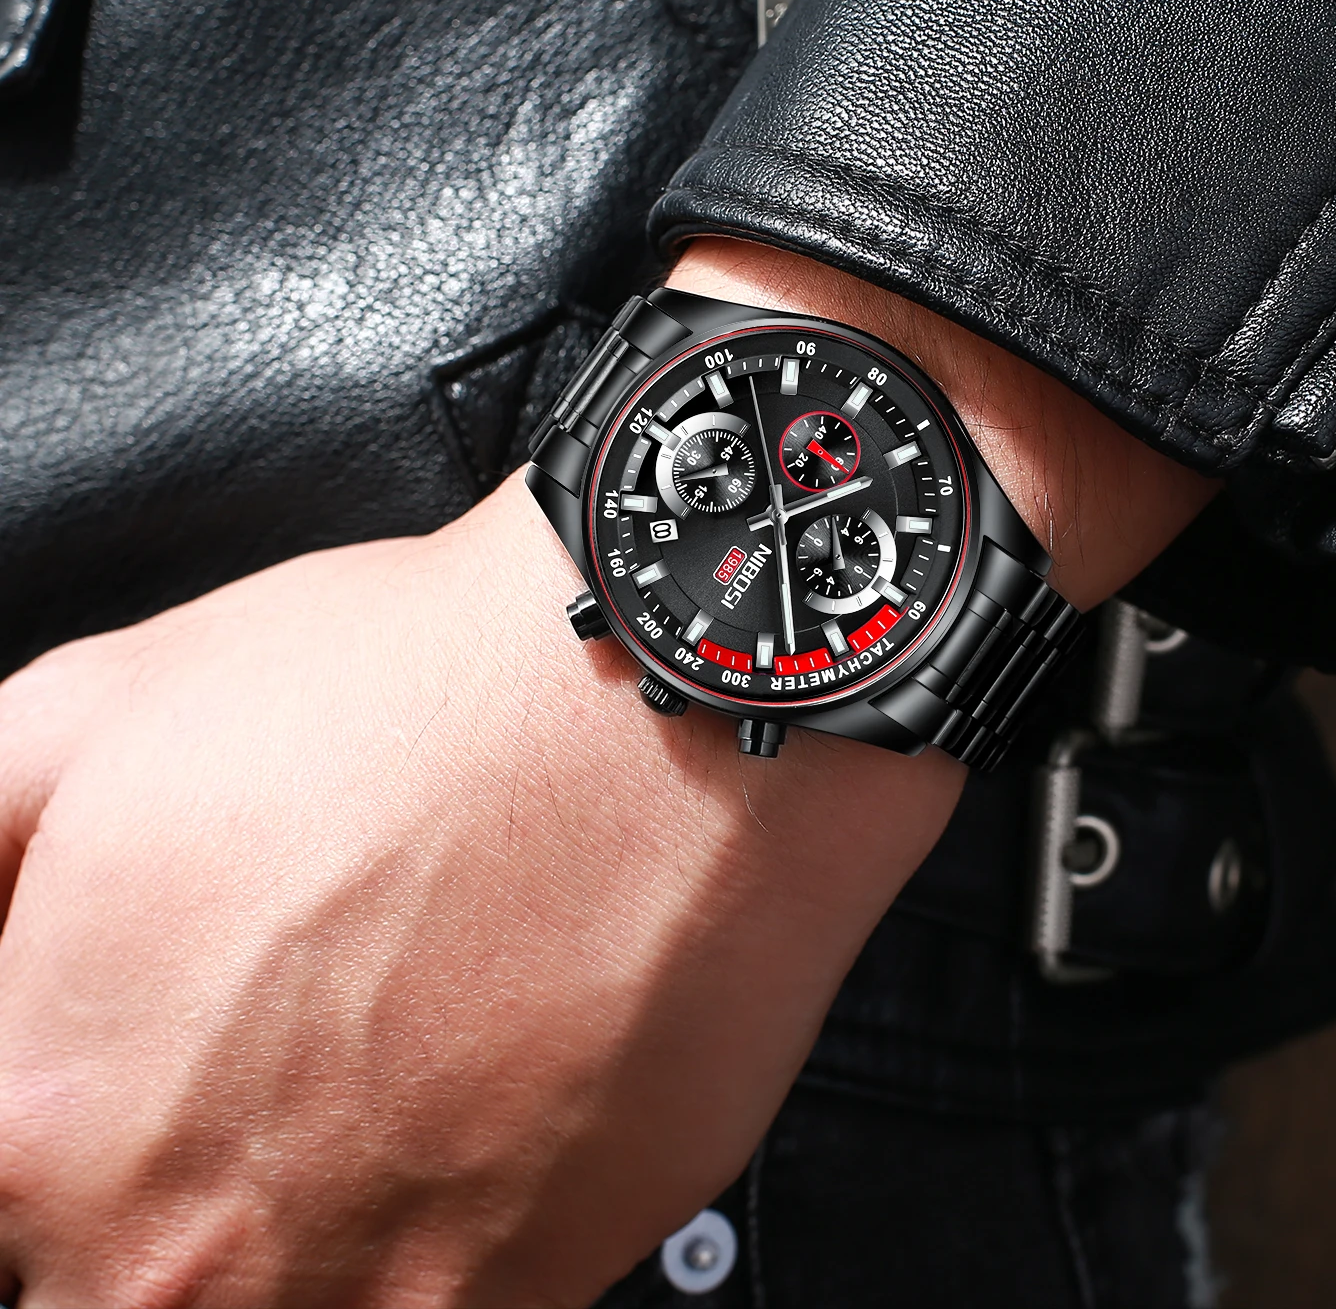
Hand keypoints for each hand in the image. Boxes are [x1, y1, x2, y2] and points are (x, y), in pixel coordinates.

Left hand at [0, 238, 1217, 1304]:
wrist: (668, 709)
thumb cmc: (412, 692)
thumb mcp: (100, 710)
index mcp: (39, 1114)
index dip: (61, 1136)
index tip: (137, 1080)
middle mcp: (183, 1249)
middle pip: (119, 1283)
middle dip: (176, 1196)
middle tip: (278, 1070)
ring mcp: (370, 1291)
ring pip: (288, 1308)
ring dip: (311, 1229)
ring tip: (386, 1080)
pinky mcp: (532, 1290)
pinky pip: (438, 1308)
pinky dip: (442, 1232)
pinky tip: (482, 1093)